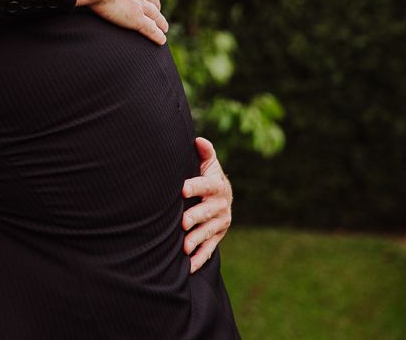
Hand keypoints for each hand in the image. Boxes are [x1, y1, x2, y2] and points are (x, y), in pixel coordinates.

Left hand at [181, 137, 231, 272]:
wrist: (223, 197)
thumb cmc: (209, 177)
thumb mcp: (209, 164)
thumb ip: (205, 153)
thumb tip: (199, 140)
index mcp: (217, 186)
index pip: (206, 185)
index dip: (195, 186)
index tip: (182, 189)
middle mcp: (221, 205)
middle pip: (208, 211)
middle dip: (196, 217)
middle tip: (183, 222)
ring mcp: (221, 222)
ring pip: (209, 231)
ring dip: (197, 239)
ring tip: (184, 247)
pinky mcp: (218, 235)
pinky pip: (210, 248)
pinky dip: (200, 258)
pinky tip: (188, 266)